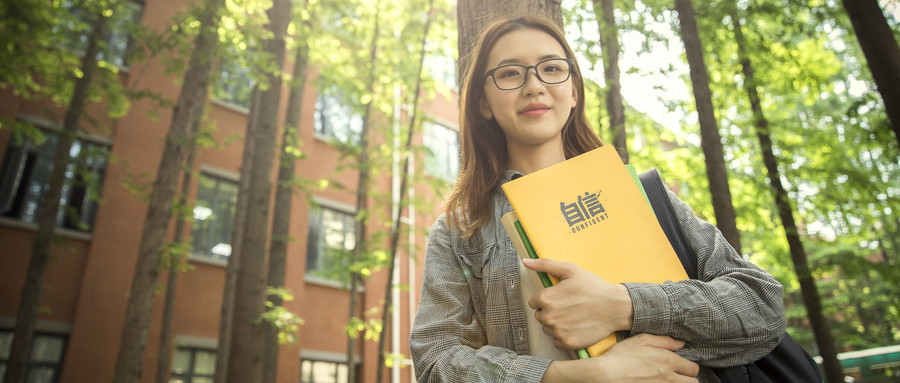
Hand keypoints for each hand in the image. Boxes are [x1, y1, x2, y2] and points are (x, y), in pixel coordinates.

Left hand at [523, 258, 633, 349]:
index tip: (559, 297)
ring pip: (547, 329)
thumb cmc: (593, 287)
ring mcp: (558, 331)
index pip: (534, 301)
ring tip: (573, 315)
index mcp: (546, 298)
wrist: (616, 307)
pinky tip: (575, 326)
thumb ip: (545, 265)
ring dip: (556, 324)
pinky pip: (556, 341)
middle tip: (568, 306)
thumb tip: (526, 261)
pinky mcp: (567, 343)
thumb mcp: (570, 270)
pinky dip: (564, 335)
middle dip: (550, 311)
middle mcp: (549, 317)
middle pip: (540, 315)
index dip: (546, 298)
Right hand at [541, 334, 699, 382]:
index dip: (689, 367)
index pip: (693, 368)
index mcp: (669, 361)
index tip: (683, 366)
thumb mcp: (642, 340)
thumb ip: (664, 340)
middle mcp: (669, 377)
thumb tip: (681, 343)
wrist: (607, 374)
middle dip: (689, 378)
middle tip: (680, 375)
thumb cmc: (622, 356)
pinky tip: (659, 382)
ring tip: (670, 379)